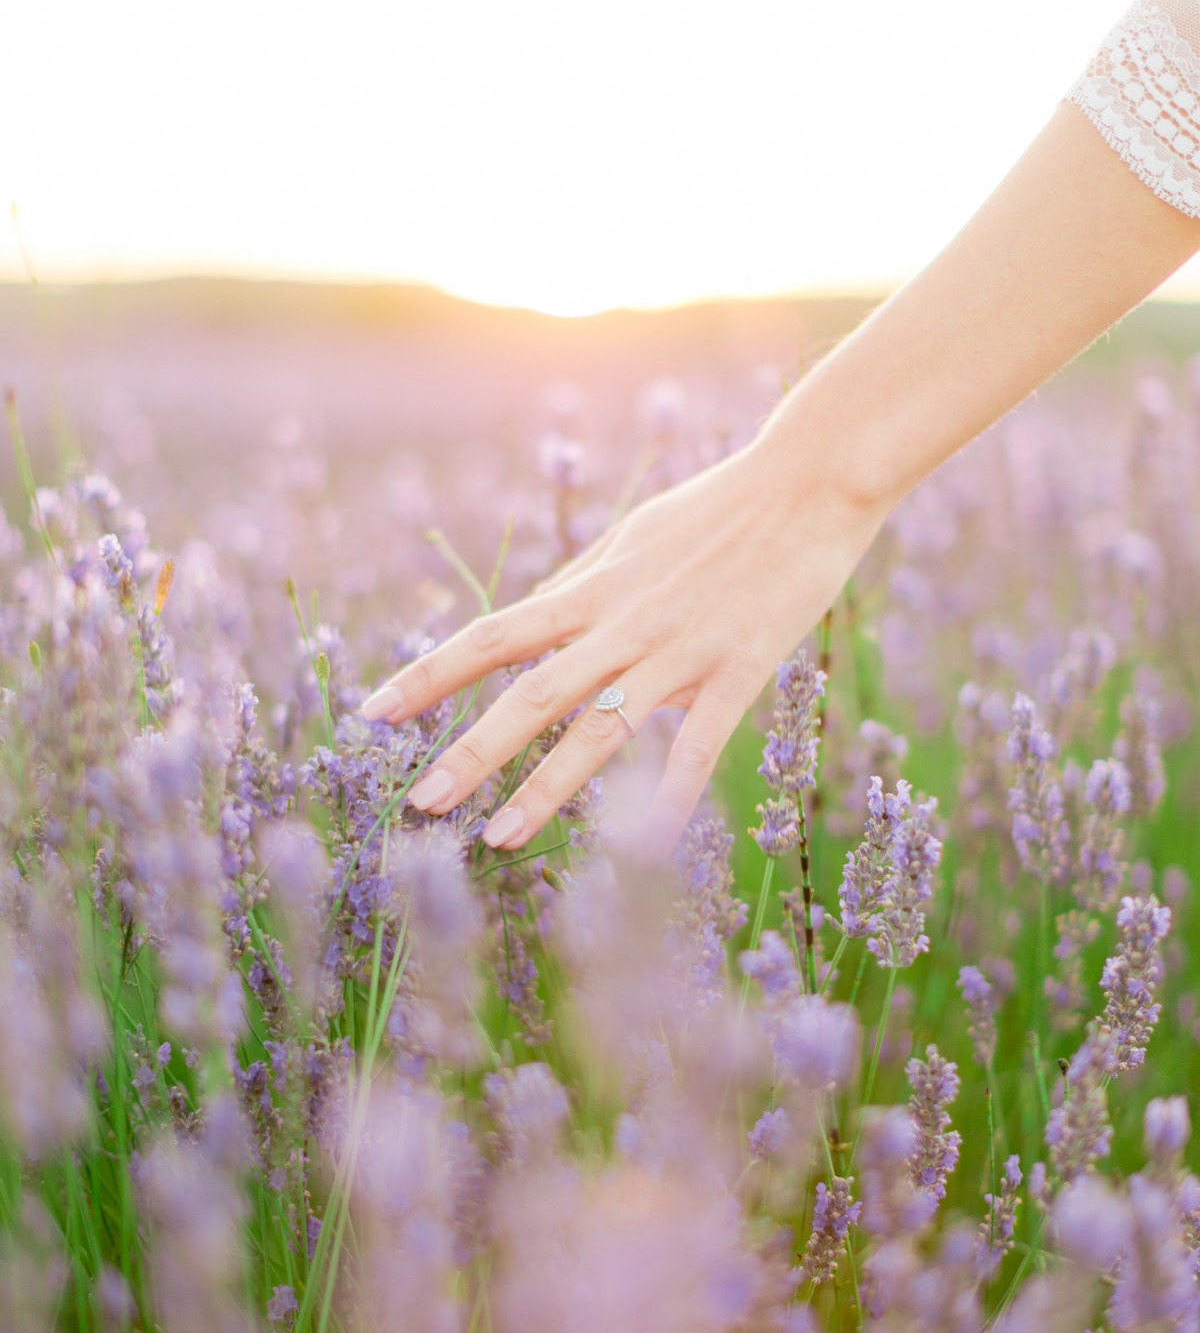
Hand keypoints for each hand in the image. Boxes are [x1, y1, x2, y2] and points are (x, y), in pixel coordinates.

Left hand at [360, 443, 884, 854]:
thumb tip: (533, 613)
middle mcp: (622, 624)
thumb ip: (584, 583)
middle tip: (419, 802)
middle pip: (530, 695)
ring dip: (544, 790)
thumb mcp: (633, 536)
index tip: (375, 712)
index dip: (428, 676)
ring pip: (599, 732)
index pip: (491, 637)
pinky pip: (696, 748)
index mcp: (592, 589)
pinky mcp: (738, 672)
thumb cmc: (720, 508)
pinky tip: (641, 848)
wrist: (810, 484)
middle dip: (470, 752)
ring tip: (498, 839)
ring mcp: (679, 651)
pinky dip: (667, 800)